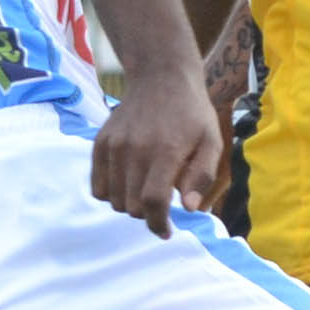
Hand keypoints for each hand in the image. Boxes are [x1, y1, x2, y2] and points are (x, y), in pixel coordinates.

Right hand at [90, 71, 222, 237]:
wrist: (161, 77)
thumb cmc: (192, 114)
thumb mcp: (211, 142)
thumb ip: (201, 176)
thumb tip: (188, 208)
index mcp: (166, 152)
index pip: (153, 202)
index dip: (158, 224)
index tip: (166, 232)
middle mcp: (135, 150)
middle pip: (131, 206)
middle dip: (147, 214)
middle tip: (160, 202)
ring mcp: (114, 146)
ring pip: (114, 200)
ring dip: (129, 204)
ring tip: (144, 189)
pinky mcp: (100, 143)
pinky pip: (97, 186)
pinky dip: (111, 193)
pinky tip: (127, 183)